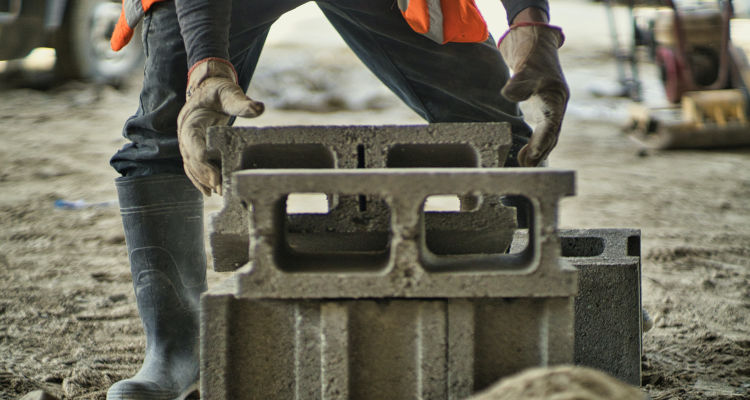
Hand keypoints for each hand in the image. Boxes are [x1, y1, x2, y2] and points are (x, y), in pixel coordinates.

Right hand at [177, 58, 263, 194]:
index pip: (192, 144)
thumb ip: (242, 103)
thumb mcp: (229, 93)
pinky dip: (199, 178)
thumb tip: (259, 108)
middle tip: (220, 189)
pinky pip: (192, 165)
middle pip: (190, 158)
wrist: (208, 87)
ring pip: (190, 164)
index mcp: (191, 120)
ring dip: (202, 180)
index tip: (215, 177)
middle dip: (204, 175)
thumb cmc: (219, 90)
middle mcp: (185, 132)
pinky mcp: (193, 146)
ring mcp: (187, 140)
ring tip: (218, 192)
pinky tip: (209, 191)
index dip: (203, 162)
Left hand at [498, 23, 568, 166]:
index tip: (533, 154)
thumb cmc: (533, 55)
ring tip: (525, 164)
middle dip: (540, 151)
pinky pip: (541, 130)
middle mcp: (556, 105)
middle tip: (526, 167)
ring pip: (547, 134)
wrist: (535, 43)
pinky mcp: (542, 108)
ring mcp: (551, 107)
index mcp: (556, 97)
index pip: (551, 124)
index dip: (543, 141)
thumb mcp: (526, 66)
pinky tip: (526, 152)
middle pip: (551, 134)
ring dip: (538, 150)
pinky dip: (535, 142)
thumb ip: (518, 81)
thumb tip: (508, 94)